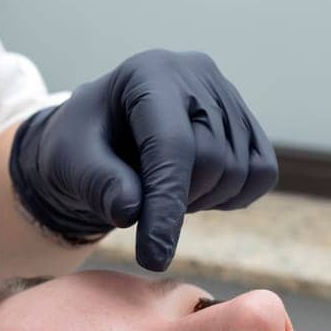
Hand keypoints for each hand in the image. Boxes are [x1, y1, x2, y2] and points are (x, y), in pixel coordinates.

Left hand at [9, 48, 278, 271]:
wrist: (100, 137)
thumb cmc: (80, 147)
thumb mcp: (70, 163)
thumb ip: (96, 183)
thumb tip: (130, 210)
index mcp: (149, 74)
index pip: (172, 145)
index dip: (165, 205)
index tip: (153, 256)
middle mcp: (197, 74)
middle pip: (212, 160)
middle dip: (177, 203)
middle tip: (141, 204)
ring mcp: (227, 95)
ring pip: (240, 172)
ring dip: (201, 201)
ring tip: (162, 190)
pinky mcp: (246, 122)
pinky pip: (261, 174)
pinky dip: (232, 196)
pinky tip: (194, 192)